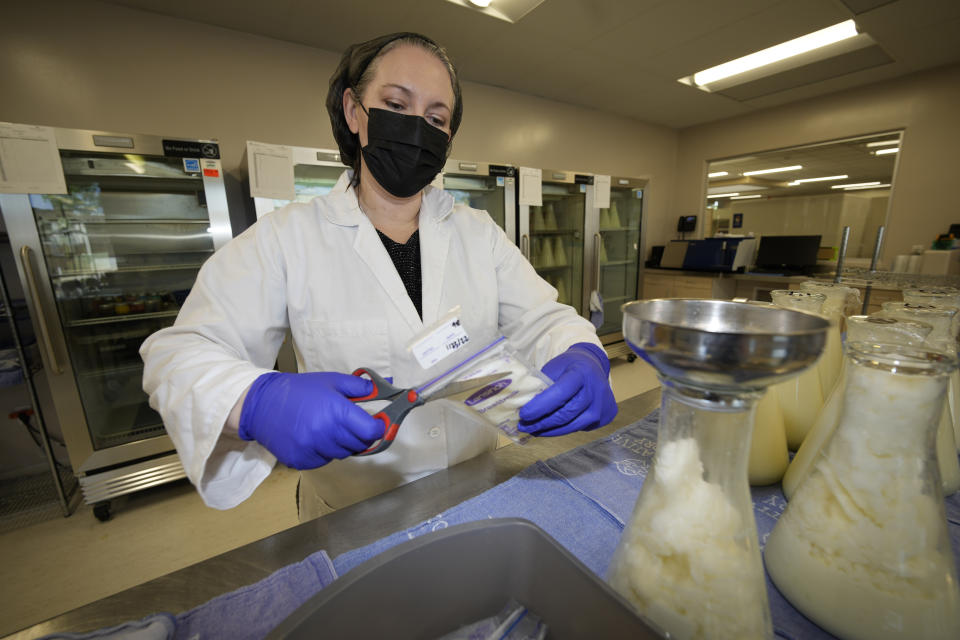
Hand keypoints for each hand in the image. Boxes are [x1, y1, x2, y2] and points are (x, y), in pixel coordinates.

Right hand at [238, 372, 384, 468]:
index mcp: (336, 412)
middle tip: (352, 425)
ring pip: (342, 454)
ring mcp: (312, 449)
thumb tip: (377, 390)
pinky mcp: (301, 460)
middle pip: (359, 445)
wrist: (262, 405)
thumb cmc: (298, 391)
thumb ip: (358, 387)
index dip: (378, 428)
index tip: (377, 424)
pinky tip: (315, 437)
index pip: (370, 431)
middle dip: (361, 436)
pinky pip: (324, 461)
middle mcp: (326, 433)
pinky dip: (325, 452)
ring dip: (342, 444)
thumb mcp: (331, 381)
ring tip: (330, 428)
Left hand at [518, 343, 617, 436]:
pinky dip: (561, 430)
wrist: (593, 366)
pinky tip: (548, 428)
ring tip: (533, 430)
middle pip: (565, 413)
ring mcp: (602, 406)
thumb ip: (543, 385)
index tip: (523, 414)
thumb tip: (526, 406)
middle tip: (523, 426)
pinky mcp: (605, 417)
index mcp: (581, 373)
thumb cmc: (570, 367)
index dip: (540, 406)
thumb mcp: (554, 367)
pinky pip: (579, 428)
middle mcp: (595, 391)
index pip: (559, 393)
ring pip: (571, 426)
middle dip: (541, 422)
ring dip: (549, 430)